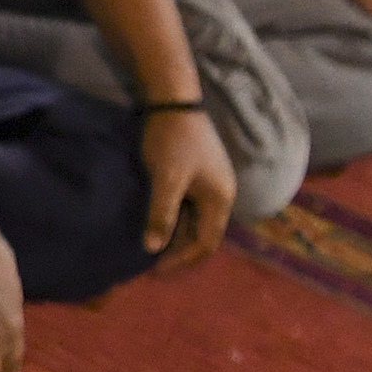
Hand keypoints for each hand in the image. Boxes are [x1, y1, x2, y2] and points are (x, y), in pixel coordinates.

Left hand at [137, 106, 235, 268]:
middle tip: (153, 264)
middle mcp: (220, 195)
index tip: (156, 269)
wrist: (174, 102)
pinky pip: (189, 207)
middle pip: (203, 234)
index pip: (206, 243)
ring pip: (195, 221)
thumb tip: (153, 248)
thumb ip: (162, 214)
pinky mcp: (198, 175)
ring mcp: (210, 184)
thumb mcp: (167, 180)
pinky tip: (155, 223)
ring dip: (176, 235)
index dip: (182, 260)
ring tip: (151, 247)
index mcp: (219, 200)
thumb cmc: (173, 141)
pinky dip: (174, 218)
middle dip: (180, 251)